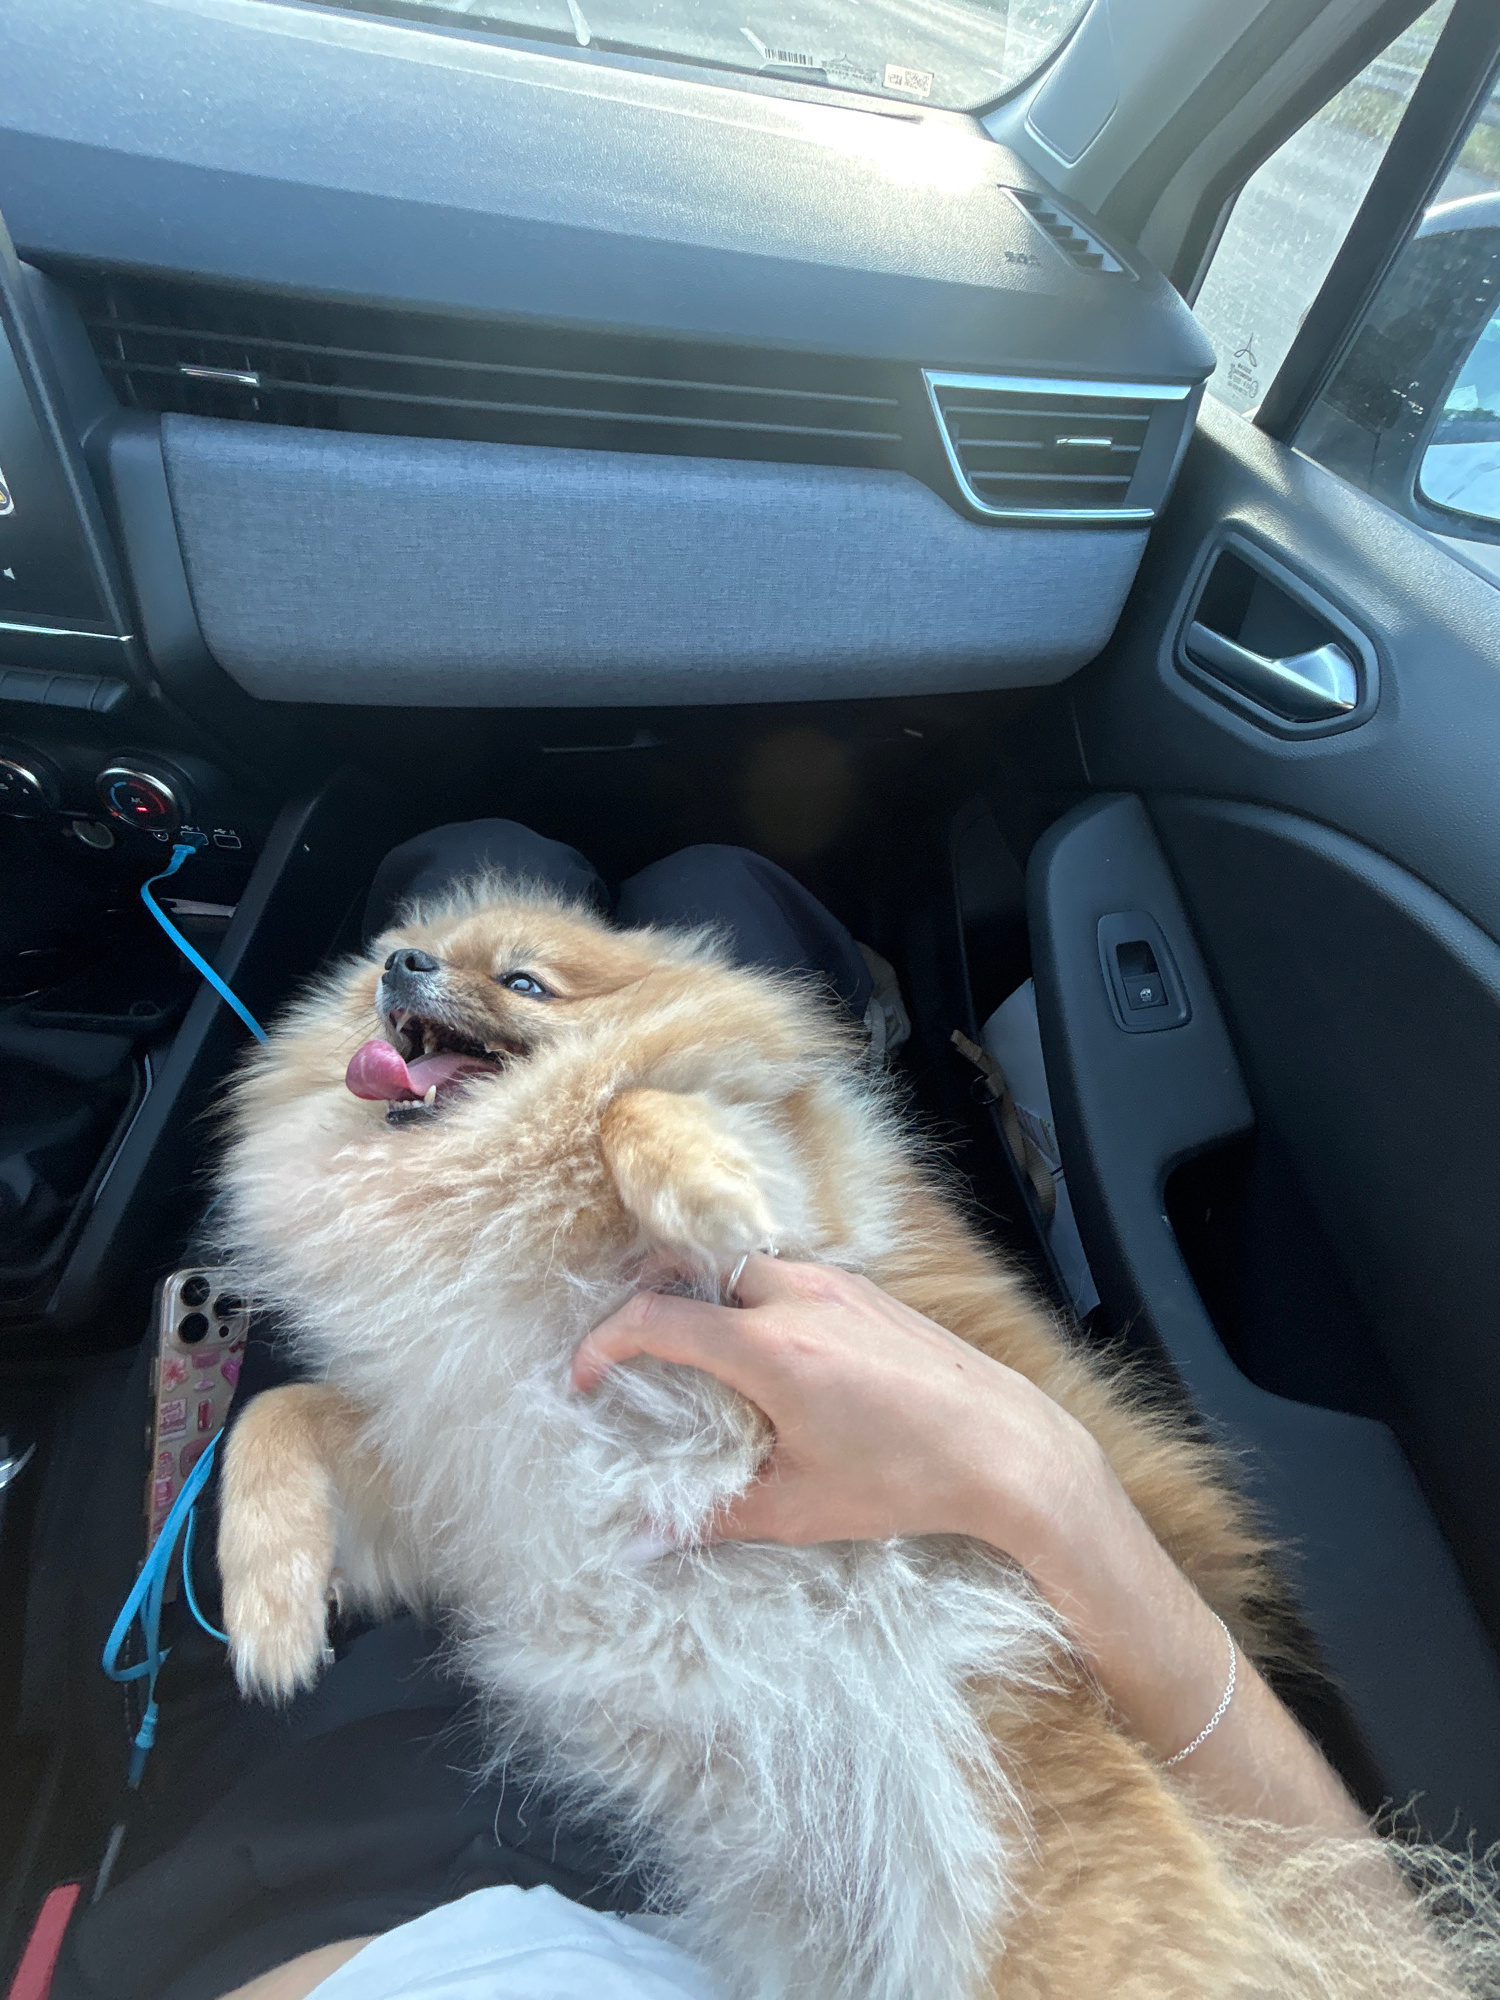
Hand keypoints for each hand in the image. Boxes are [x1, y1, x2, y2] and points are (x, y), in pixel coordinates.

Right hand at [573, 1259, 1365, 1835]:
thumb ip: (709, 1516)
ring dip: (708, 1306)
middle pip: (693, 1276)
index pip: (654, 1320)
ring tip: (700, 1365)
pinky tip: (773, 1364)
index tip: (582, 1378)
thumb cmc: (906, 1481)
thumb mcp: (798, 1508)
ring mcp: (840, 1287)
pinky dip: (759, 1307)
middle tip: (631, 1360)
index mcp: (768, 1348)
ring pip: (745, 1273)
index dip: (602, 1345)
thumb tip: (640, 1544)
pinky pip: (791, 1281)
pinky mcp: (872, 1293)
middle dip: (651, 1309)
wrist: (1011, 1450)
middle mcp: (797, 1298)